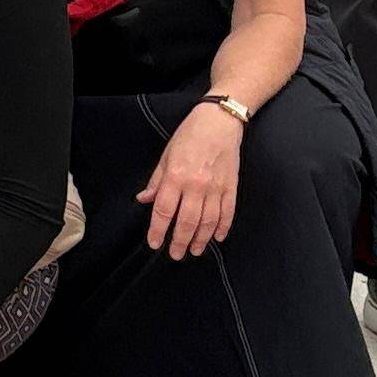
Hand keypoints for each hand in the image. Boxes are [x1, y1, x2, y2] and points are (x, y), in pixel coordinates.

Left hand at [143, 99, 245, 256]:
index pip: (164, 210)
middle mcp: (196, 185)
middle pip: (187, 221)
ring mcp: (216, 188)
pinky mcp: (231, 187)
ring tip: (194, 250)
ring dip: (201, 239)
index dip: (158, 230)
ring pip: (208, 222)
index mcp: (176, 176)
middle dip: (179, 241)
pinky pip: (227, 213)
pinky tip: (217, 237)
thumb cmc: (190, 135)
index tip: (154, 243)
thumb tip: (145, 200)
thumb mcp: (166, 155)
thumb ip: (157, 181)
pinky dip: (223, 228)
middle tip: (175, 255)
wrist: (219, 121)